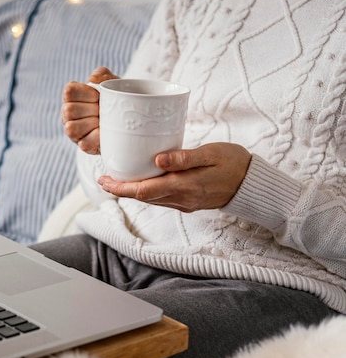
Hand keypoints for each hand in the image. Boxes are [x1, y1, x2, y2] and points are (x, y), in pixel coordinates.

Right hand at [61, 67, 117, 154]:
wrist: (130, 121)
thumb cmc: (117, 99)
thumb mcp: (113, 83)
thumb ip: (103, 74)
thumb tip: (92, 79)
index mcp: (73, 97)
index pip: (69, 91)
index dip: (85, 93)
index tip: (97, 95)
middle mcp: (69, 114)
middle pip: (68, 110)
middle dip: (88, 110)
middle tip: (101, 110)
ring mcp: (75, 132)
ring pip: (71, 128)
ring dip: (89, 124)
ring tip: (102, 122)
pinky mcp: (85, 146)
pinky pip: (84, 144)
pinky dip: (94, 139)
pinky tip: (103, 134)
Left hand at [97, 143, 251, 211]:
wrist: (252, 184)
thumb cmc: (233, 162)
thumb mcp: (211, 154)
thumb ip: (184, 158)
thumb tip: (157, 159)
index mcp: (184, 187)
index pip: (143, 191)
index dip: (120, 187)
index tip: (104, 180)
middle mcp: (181, 199)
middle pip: (142, 197)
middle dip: (121, 189)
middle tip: (103, 177)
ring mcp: (184, 203)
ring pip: (151, 199)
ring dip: (133, 190)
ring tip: (118, 177)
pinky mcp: (188, 202)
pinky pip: (161, 198)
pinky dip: (147, 190)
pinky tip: (143, 179)